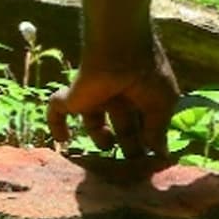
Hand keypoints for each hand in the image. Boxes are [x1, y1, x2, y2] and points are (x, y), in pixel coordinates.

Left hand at [47, 64, 178, 157]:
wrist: (119, 48)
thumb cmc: (148, 72)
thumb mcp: (162, 103)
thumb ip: (158, 130)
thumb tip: (161, 156)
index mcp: (142, 95)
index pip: (144, 123)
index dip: (147, 142)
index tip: (151, 164)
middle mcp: (118, 97)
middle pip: (120, 127)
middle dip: (126, 146)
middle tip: (131, 169)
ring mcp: (94, 97)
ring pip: (92, 123)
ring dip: (98, 139)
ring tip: (107, 150)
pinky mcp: (73, 98)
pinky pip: (57, 113)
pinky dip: (55, 126)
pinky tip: (62, 141)